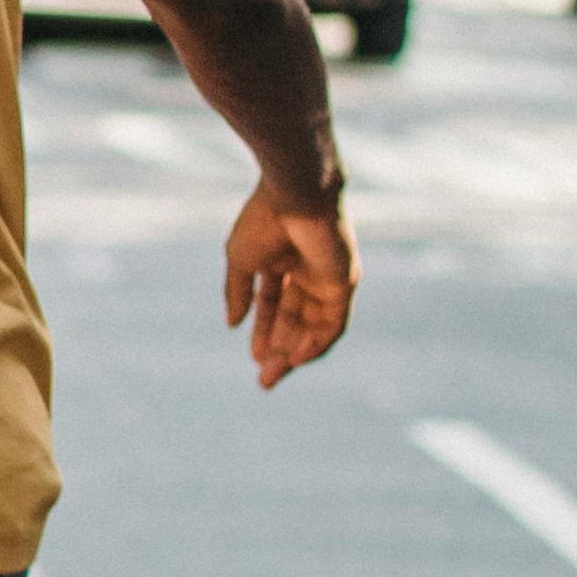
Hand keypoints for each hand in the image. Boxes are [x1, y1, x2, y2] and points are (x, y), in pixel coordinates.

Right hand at [223, 184, 354, 389]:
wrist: (296, 196)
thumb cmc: (264, 220)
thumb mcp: (241, 260)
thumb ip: (238, 292)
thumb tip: (232, 324)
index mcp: (282, 260)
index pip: (273, 305)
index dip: (263, 332)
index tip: (253, 358)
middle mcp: (307, 271)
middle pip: (294, 321)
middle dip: (279, 350)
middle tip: (265, 380)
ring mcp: (327, 278)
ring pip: (313, 326)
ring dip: (295, 351)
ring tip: (275, 374)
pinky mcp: (344, 283)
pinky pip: (334, 322)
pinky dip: (317, 342)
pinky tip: (297, 358)